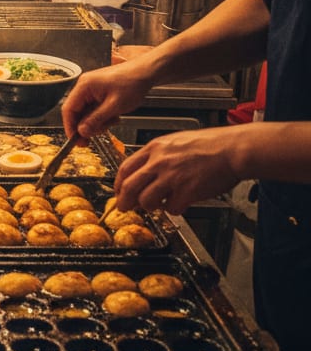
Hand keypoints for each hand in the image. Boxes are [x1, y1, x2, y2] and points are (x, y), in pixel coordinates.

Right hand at [61, 63, 151, 140]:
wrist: (145, 73)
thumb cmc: (132, 83)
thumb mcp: (114, 106)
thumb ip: (96, 119)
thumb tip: (81, 131)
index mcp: (84, 86)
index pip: (69, 109)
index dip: (70, 127)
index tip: (75, 141)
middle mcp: (85, 86)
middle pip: (77, 112)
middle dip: (86, 126)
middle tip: (95, 136)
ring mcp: (91, 89)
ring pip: (86, 112)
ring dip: (97, 121)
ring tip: (113, 120)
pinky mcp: (98, 92)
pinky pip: (94, 108)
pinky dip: (102, 116)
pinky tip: (114, 116)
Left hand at [114, 126, 241, 213]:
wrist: (232, 149)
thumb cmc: (209, 144)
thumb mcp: (174, 141)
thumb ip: (157, 156)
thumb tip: (145, 171)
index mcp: (154, 148)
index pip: (125, 168)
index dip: (118, 183)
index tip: (118, 191)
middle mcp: (159, 162)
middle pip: (129, 187)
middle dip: (123, 201)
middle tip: (124, 207)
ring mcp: (172, 177)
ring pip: (146, 200)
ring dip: (149, 207)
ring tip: (157, 204)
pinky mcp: (187, 191)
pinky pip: (170, 208)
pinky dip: (173, 209)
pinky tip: (179, 203)